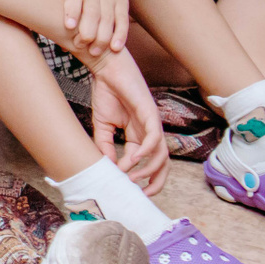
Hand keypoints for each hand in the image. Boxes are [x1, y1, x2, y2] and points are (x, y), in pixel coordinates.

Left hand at [62, 0, 129, 61]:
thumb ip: (65, 19)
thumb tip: (61, 47)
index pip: (74, 0)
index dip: (71, 13)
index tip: (68, 26)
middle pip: (92, 14)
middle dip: (87, 33)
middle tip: (81, 47)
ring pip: (108, 20)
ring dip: (102, 39)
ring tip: (95, 52)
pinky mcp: (123, 4)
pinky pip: (122, 21)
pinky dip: (120, 35)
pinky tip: (115, 48)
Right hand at [85, 49, 167, 195]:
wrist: (107, 69)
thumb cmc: (107, 93)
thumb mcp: (102, 125)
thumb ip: (106, 145)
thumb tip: (109, 166)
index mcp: (139, 135)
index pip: (146, 162)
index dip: (139, 177)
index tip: (126, 187)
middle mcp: (149, 132)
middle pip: (162, 163)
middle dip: (156, 181)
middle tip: (142, 194)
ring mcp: (152, 124)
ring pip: (161, 154)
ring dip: (149, 169)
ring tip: (132, 177)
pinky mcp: (151, 114)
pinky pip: (154, 137)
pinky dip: (146, 150)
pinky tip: (134, 158)